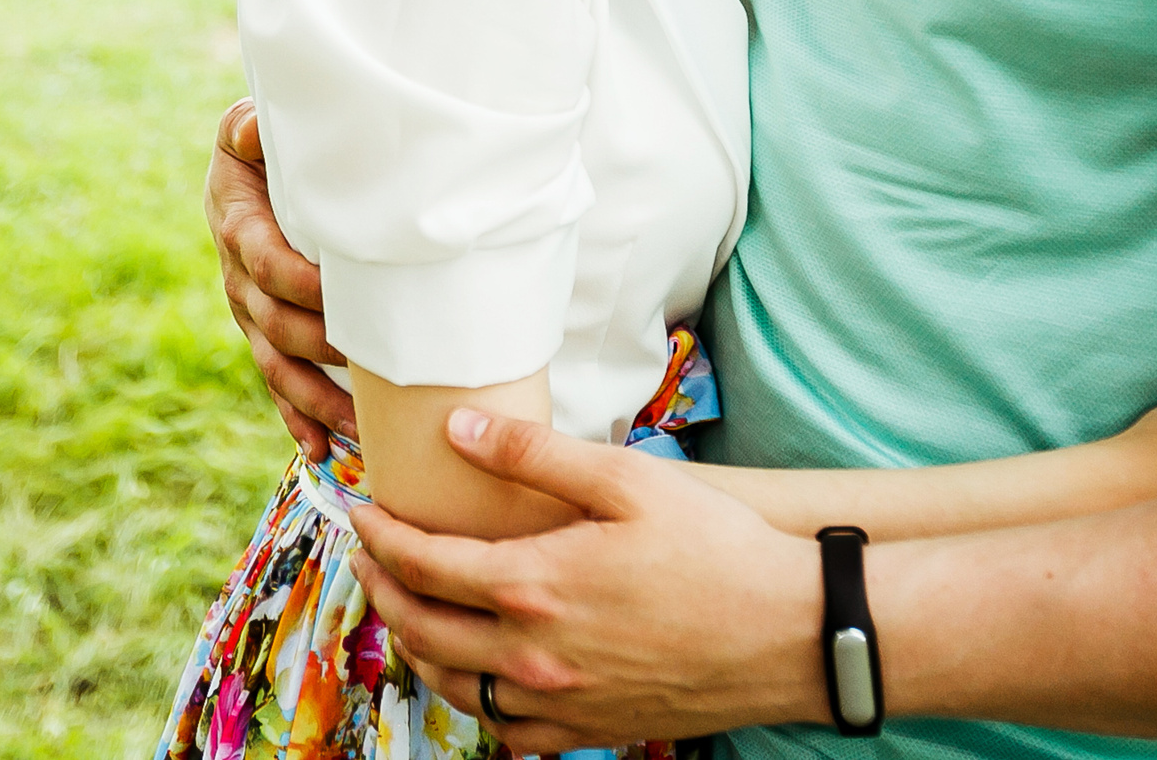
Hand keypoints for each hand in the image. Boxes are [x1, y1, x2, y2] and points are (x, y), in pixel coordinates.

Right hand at [205, 98, 355, 454]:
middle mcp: (239, 279)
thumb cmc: (264, 150)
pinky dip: (297, 421)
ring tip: (356, 426)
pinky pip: (277, 385)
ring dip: (315, 399)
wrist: (250, 173)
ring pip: (278, 366)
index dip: (300, 283)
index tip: (340, 294)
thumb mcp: (249, 129)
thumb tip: (254, 128)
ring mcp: (252, 315)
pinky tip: (323, 451)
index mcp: (239, 226)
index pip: (266, 263)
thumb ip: (249, 128)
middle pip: (275, 324)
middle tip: (371, 364)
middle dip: (321, 347)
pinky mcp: (267, 337)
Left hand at [350, 407, 821, 751]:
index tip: (363, 511)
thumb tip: (458, 428)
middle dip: (384, 590)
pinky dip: (476, 704)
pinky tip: (477, 677)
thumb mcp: (626, 479)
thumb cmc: (718, 549)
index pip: (423, 565)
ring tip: (411, 611)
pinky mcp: (593, 729)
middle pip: (423, 629)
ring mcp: (561, 702)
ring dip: (419, 648)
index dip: (382, 537)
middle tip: (372, 558)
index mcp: (534, 587)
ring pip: (456, 688)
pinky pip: (509, 733)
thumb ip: (533, 454)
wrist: (793, 635)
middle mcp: (534, 655)